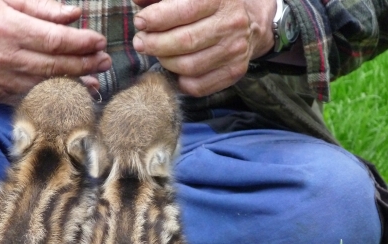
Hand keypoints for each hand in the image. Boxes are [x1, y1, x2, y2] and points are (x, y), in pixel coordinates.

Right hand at [0, 0, 110, 104]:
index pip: (56, 40)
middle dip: (85, 64)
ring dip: (74, 84)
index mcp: (8, 28)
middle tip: (104, 61)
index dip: (81, 43)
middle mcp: (5, 57)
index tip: (99, 41)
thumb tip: (74, 13)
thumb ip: (41, 8)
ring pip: (46, 86)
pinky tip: (68, 91)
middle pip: (56, 66)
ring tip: (95, 80)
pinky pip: (29, 97)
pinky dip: (52, 95)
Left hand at [132, 0, 275, 96]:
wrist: (253, 19)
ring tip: (157, 53)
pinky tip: (174, 69)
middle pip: (184, 41)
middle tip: (140, 42)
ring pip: (188, 66)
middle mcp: (232, 24)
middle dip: (155, 43)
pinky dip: (180, 80)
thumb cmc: (212, 2)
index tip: (140, 22)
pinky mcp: (235, 71)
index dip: (157, 18)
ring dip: (165, 62)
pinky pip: (198, 86)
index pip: (184, 10)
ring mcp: (235, 50)